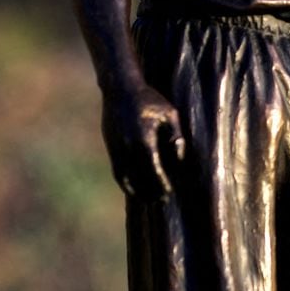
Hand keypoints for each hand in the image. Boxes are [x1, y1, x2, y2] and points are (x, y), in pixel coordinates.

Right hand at [100, 84, 184, 200]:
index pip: (153, 169)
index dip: (161, 183)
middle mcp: (127, 146)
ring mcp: (116, 148)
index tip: (169, 192)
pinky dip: (125, 182)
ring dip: (136, 191)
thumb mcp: (170, 113)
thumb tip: (179, 159)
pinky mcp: (110, 147)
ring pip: (125, 178)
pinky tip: (134, 188)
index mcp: (143, 139)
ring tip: (148, 200)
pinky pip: (117, 171)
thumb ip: (176, 136)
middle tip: (161, 201)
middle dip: (150, 191)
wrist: (120, 89)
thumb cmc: (150, 99)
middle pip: (139, 178)